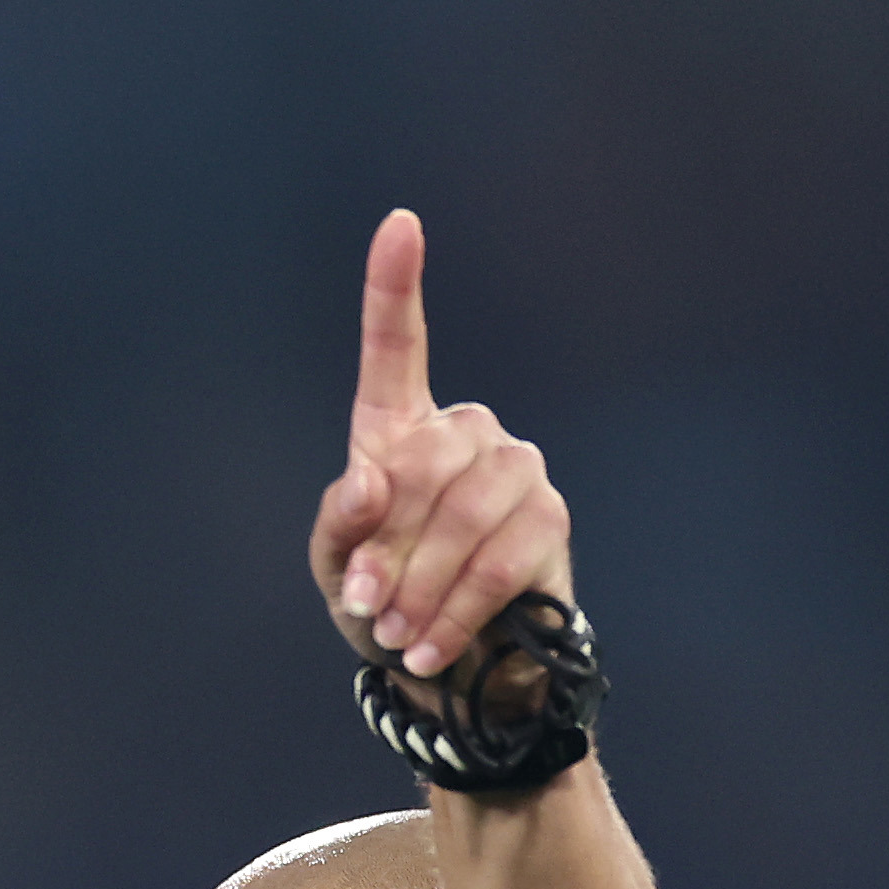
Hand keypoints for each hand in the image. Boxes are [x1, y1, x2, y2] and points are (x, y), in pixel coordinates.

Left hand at [308, 209, 573, 683]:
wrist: (450, 665)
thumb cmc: (384, 603)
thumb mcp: (339, 570)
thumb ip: (340, 529)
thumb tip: (367, 486)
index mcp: (400, 430)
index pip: (396, 347)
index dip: (396, 286)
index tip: (399, 223)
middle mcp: (465, 432)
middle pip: (420, 467)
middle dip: (387, 546)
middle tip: (366, 606)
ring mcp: (514, 466)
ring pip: (464, 514)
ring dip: (420, 585)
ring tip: (395, 635)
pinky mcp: (549, 515)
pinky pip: (500, 557)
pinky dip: (456, 609)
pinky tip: (430, 648)